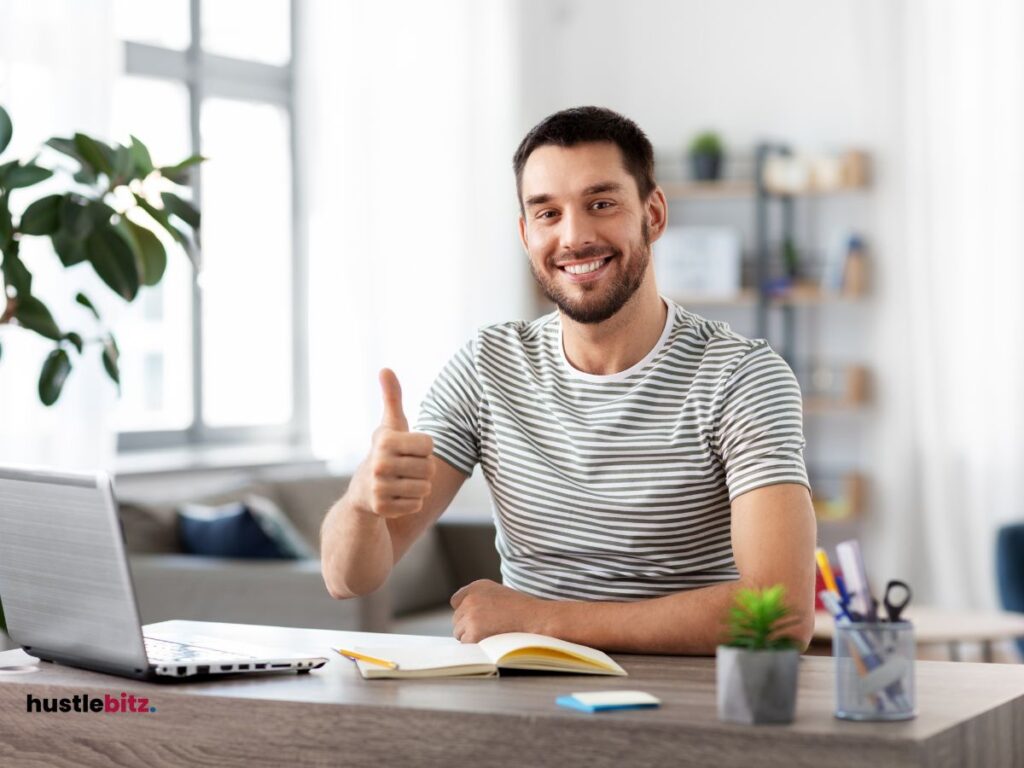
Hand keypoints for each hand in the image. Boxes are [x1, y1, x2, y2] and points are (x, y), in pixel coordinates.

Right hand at [355, 368, 434, 518]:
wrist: (362, 491)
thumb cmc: (385, 452)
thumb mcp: (390, 425)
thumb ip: (392, 397)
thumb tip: (385, 368)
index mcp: (385, 440)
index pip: (429, 446)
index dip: (423, 449)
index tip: (407, 450)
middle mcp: (379, 464)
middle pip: (429, 469)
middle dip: (422, 470)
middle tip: (404, 469)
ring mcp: (378, 488)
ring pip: (425, 488)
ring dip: (418, 487)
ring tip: (400, 482)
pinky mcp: (382, 509)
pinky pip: (416, 505)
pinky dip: (410, 503)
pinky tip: (395, 497)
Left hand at [450, 579, 547, 642]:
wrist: (537, 619)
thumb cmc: (523, 611)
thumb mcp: (499, 594)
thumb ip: (480, 600)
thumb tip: (462, 616)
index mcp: (477, 586)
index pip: (456, 601)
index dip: (465, 612)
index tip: (477, 618)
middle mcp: (471, 597)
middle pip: (457, 619)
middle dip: (468, 627)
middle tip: (490, 629)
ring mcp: (470, 614)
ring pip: (459, 633)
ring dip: (472, 637)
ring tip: (493, 634)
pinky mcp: (472, 632)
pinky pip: (466, 644)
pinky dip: (477, 646)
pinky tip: (492, 641)